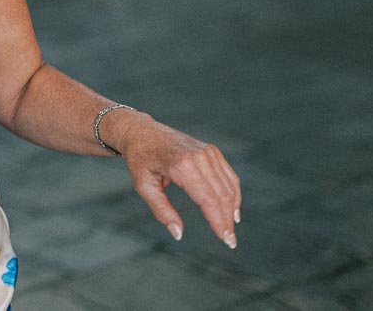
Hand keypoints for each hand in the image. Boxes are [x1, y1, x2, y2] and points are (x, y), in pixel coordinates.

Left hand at [119, 115, 241, 248]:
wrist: (141, 131)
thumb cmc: (140, 159)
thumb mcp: (144, 186)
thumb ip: (161, 210)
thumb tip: (178, 234)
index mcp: (182, 165)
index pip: (208, 199)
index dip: (218, 221)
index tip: (225, 240)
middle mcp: (199, 157)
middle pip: (221, 195)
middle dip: (227, 220)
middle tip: (230, 242)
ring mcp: (208, 152)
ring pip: (228, 186)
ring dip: (232, 209)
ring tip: (230, 230)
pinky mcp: (211, 150)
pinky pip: (228, 175)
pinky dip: (233, 194)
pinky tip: (233, 210)